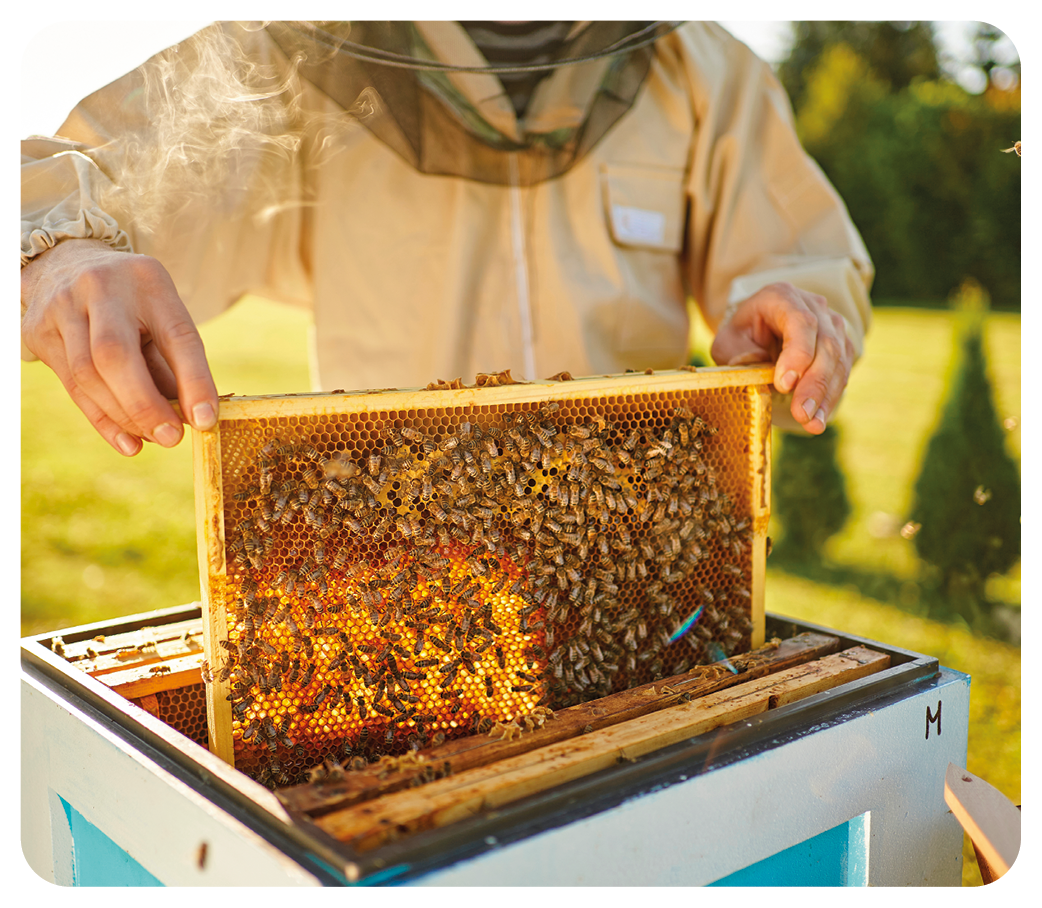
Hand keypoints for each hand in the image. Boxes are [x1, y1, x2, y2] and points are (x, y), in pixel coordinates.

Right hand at [21, 238, 218, 455]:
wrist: (67, 264)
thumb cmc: (133, 302)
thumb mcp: (162, 316)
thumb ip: (175, 363)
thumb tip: (193, 419)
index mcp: (148, 280)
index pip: (176, 335)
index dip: (194, 381)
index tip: (206, 420)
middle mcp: (100, 287)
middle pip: (115, 355)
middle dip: (145, 405)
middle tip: (172, 438)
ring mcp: (63, 307)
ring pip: (88, 375)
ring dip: (124, 416)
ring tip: (153, 438)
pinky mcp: (40, 331)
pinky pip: (72, 387)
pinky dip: (103, 420)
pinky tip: (127, 442)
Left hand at [710, 282, 854, 433]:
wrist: (760, 328)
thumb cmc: (742, 335)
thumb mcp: (728, 341)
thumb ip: (738, 354)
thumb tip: (758, 367)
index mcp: (782, 297)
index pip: (800, 322)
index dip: (797, 354)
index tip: (784, 385)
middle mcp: (814, 306)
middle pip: (825, 344)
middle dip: (814, 383)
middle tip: (801, 413)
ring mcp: (832, 325)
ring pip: (838, 360)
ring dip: (825, 396)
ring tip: (812, 423)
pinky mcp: (841, 346)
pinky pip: (842, 372)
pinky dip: (830, 398)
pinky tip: (818, 419)